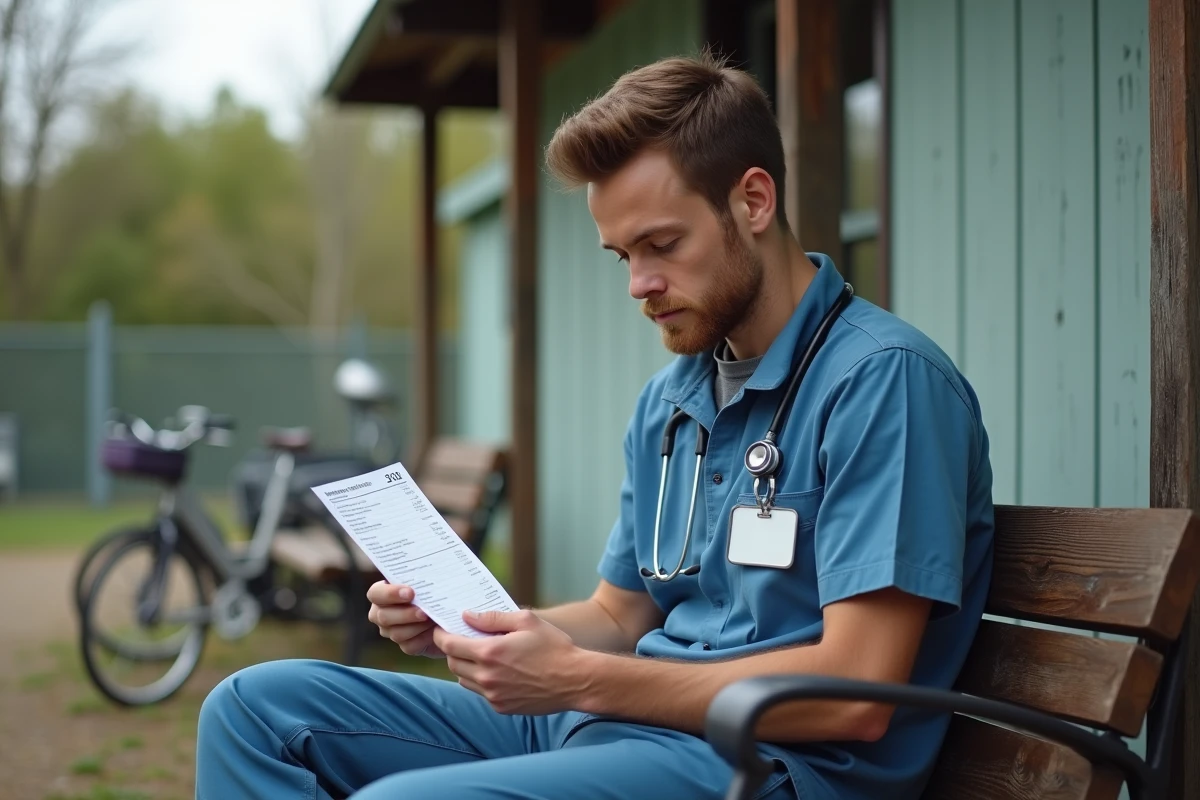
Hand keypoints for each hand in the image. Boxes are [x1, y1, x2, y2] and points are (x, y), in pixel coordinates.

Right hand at [366, 581, 443, 657]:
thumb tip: (430, 572)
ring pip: (396, 633)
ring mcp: (391, 631)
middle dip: (405, 614)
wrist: (450, 612)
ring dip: (416, 627)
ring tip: (432, 620)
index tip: (410, 593)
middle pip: (383, 616)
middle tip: (424, 612)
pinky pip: (409, 646)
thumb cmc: (436, 589)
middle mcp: (381, 613)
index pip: (376, 593)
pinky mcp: (405, 645)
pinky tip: (435, 631)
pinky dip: (423, 638)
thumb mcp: (429, 580)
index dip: (390, 594)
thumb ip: (422, 577)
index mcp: (382, 593)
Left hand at [432, 609, 588, 714]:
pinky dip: (481, 681)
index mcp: (490, 652)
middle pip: (453, 663)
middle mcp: (487, 677)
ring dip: (465, 666)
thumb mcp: (526, 621)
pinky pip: (480, 692)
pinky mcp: (501, 707)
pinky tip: (497, 670)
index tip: (441, 629)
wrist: (576, 680)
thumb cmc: (554, 646)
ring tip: (480, 654)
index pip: (449, 645)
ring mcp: (493, 695)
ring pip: (464, 679)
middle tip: (462, 639)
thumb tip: (468, 616)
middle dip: (453, 650)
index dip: (441, 636)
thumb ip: (493, 618)